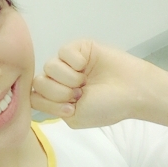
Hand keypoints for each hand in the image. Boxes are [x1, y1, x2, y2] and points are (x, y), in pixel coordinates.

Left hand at [31, 40, 153, 128]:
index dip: (50, 103)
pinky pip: (63, 52)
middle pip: (40, 82)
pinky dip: (76, 62)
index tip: (71, 108)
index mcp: (57, 98)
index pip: (35, 97)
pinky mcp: (78, 48)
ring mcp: (68, 64)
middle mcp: (60, 80)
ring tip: (86, 81)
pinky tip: (88, 66)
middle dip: (60, 91)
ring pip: (49, 67)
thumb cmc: (107, 107)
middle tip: (81, 94)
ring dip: (69, 78)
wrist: (132, 91)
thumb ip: (50, 108)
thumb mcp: (73, 118)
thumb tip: (35, 93)